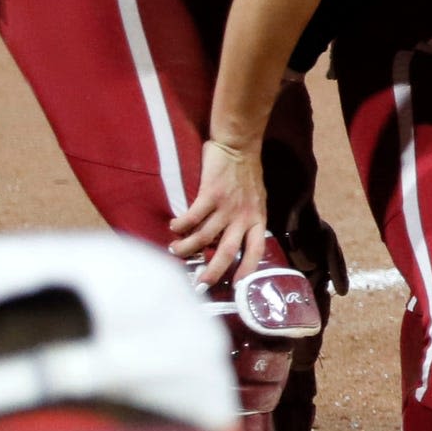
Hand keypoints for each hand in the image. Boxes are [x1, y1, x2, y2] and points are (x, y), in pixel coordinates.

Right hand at [169, 137, 268, 283]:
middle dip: (214, 270)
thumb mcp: (256, 199)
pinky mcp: (211, 194)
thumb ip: (247, 217)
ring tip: (175, 250)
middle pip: (228, 251)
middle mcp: (244, 216)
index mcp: (258, 218)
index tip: (237, 285)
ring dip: (187, 247)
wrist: (239, 145)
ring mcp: (228, 206)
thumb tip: (233, 236)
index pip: (256, 249)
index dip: (248, 269)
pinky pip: (193, 217)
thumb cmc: (246, 172)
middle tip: (200, 283)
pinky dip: (181, 225)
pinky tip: (173, 227)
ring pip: (205, 236)